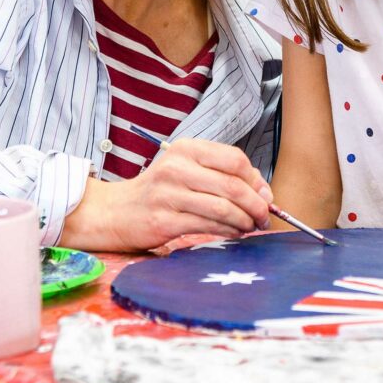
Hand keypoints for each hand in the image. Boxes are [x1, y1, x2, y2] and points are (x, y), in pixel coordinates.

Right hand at [63, 139, 272, 251]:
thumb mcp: (188, 171)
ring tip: (251, 227)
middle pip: (232, 185)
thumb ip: (223, 175)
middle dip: (256, 205)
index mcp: (186, 149)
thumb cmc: (160, 191)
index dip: (256, 180)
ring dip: (245, 221)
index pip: (234, 159)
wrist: (117, 212)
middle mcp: (176, 167)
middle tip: (264, 218)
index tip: (265, 196)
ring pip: (223, 208)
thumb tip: (263, 192)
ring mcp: (168, 194)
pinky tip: (234, 233)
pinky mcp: (164, 220)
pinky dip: (229, 231)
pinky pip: (208, 226)